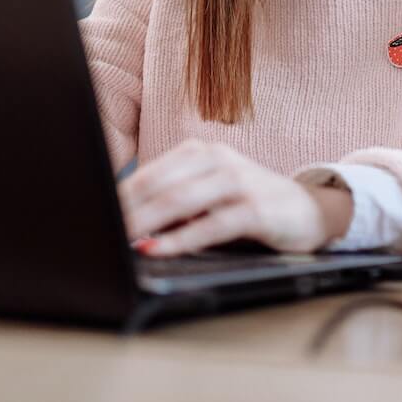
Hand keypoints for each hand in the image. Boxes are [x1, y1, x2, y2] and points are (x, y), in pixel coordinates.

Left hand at [117, 139, 353, 255]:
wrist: (310, 209)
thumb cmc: (250, 204)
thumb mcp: (210, 195)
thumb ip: (174, 202)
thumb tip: (124, 222)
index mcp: (201, 152)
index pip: (150, 174)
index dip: (118, 196)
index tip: (91, 216)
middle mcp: (219, 160)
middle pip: (161, 185)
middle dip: (126, 210)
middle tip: (97, 231)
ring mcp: (239, 182)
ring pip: (182, 200)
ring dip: (146, 222)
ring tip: (119, 238)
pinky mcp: (255, 209)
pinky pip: (211, 224)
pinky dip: (181, 239)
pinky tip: (158, 249)